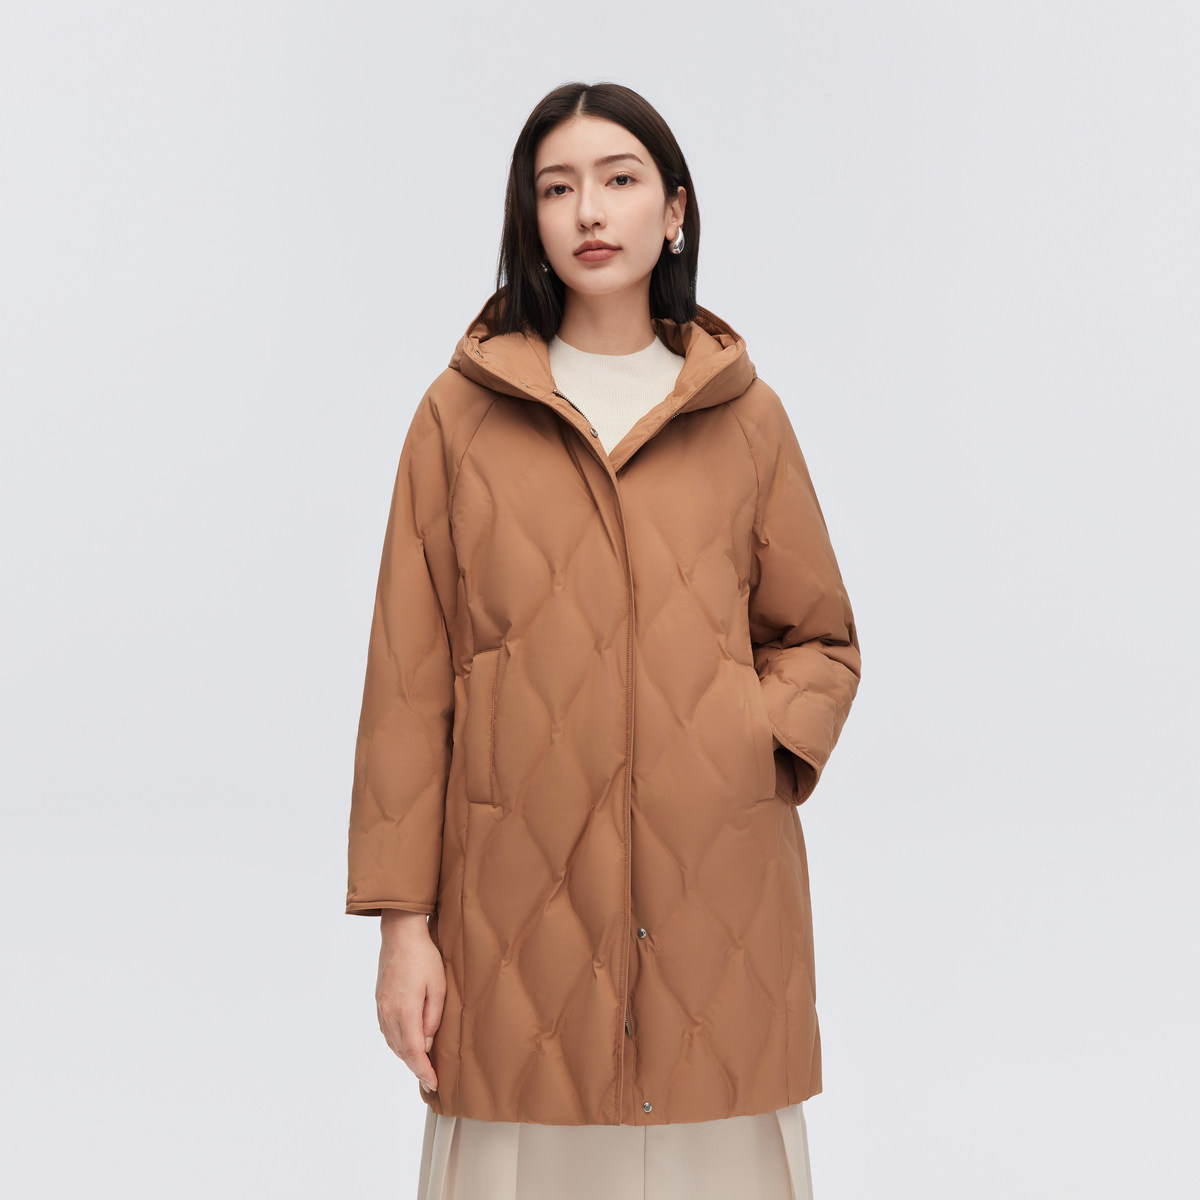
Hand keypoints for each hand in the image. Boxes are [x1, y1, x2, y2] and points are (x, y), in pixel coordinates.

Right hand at [376, 910, 444, 1092]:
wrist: (400, 935)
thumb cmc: (424, 958)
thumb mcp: (439, 987)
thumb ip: (433, 1020)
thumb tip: (427, 1044)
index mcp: (405, 1011)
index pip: (415, 1052)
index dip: (424, 1071)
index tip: (434, 1083)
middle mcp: (389, 1014)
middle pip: (402, 1052)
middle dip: (417, 1068)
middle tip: (431, 1080)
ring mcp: (381, 1009)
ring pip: (393, 1044)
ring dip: (407, 1057)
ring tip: (422, 1066)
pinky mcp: (379, 1003)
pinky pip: (388, 1032)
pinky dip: (398, 1043)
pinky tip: (408, 1045)